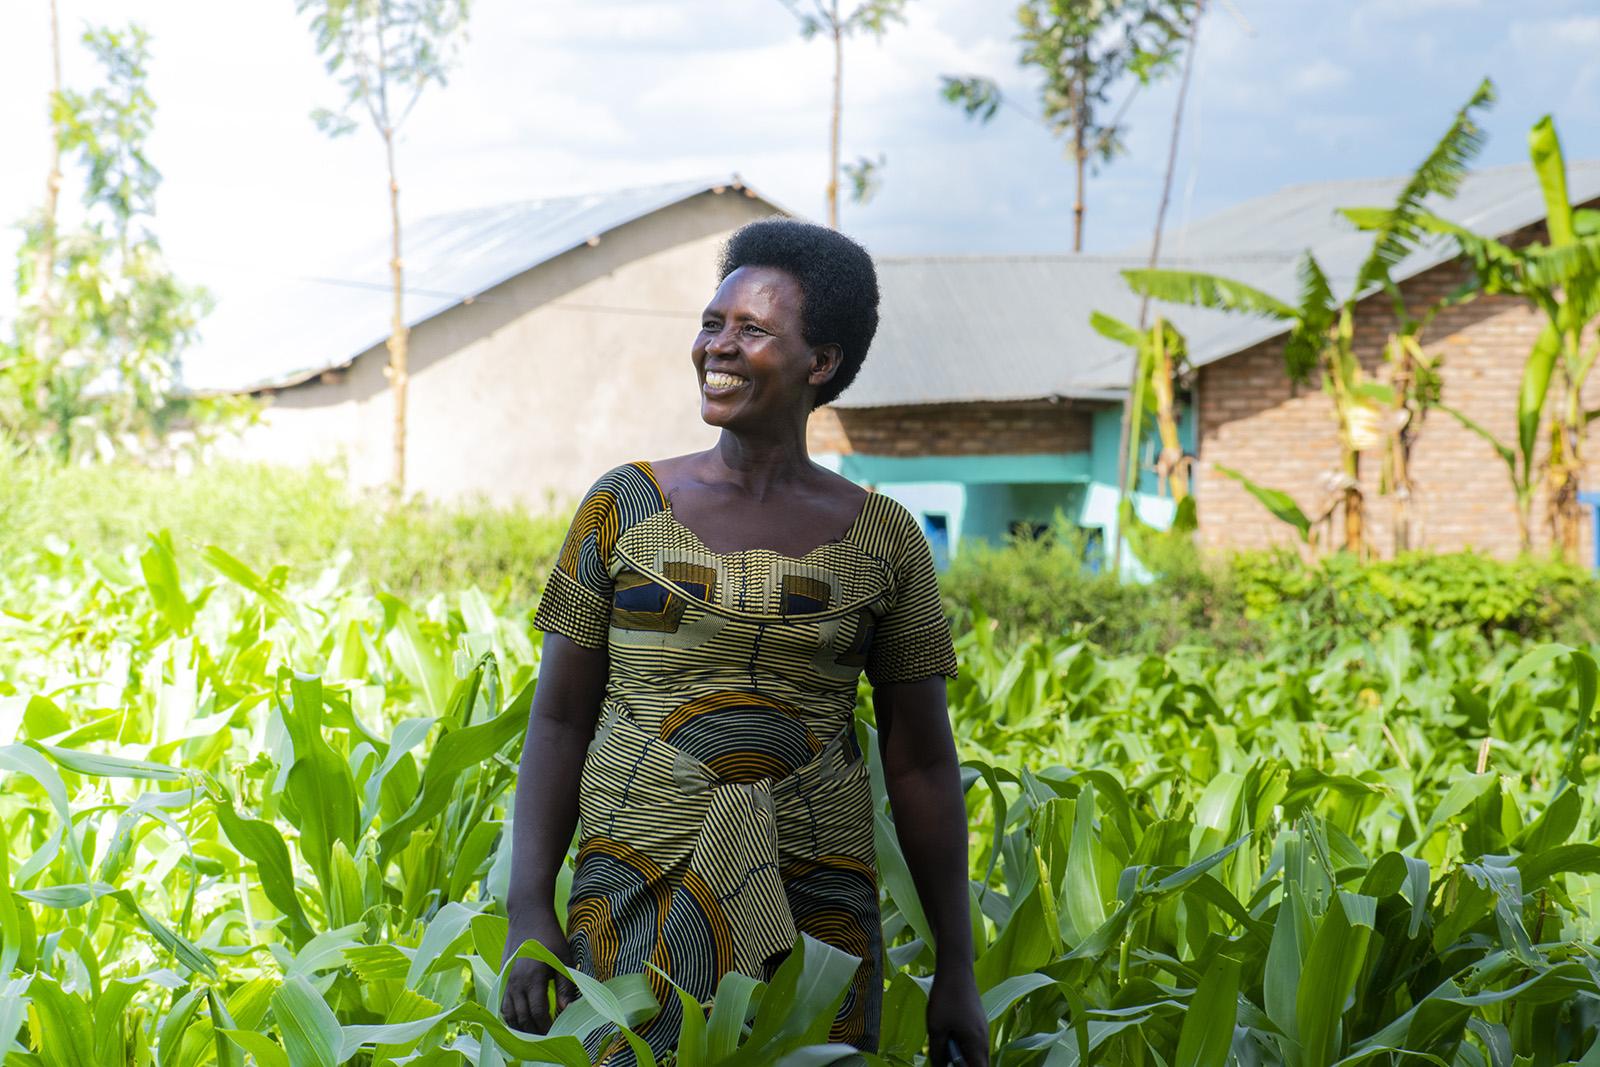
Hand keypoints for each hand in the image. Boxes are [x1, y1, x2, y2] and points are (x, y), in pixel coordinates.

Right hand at [500, 908, 579, 1033]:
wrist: (526, 915)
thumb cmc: (550, 936)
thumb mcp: (563, 958)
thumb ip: (565, 985)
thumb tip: (566, 1010)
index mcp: (533, 978)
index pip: (537, 1013)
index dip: (546, 1026)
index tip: (555, 1033)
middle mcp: (515, 982)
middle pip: (522, 1018)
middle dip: (534, 1031)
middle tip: (546, 1037)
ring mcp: (506, 980)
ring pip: (509, 1014)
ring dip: (520, 1027)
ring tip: (533, 1032)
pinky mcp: (502, 976)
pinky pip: (502, 1004)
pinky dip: (509, 1016)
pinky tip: (519, 1020)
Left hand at [928, 966, 987, 1066]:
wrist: (956, 970)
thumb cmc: (946, 999)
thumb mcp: (936, 1029)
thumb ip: (938, 1053)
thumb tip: (939, 1066)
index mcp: (977, 1045)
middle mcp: (984, 1039)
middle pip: (979, 1064)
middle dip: (965, 1066)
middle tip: (948, 1060)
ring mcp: (983, 1029)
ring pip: (976, 1053)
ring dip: (963, 1056)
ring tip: (945, 1049)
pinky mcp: (978, 1021)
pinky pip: (974, 1042)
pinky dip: (964, 1046)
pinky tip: (948, 1037)